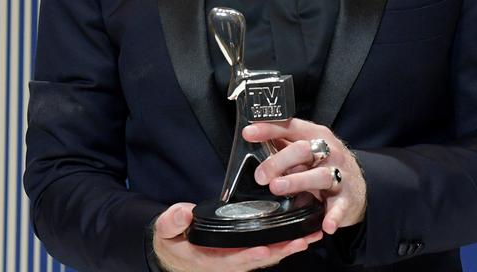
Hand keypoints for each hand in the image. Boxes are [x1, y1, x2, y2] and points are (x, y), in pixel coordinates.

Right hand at [152, 203, 322, 271]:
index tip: (264, 249)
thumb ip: (172, 222)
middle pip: (259, 259)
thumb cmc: (173, 241)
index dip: (249, 256)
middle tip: (301, 241)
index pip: (232, 259)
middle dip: (281, 251)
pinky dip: (285, 245)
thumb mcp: (166, 231)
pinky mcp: (246, 254)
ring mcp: (239, 260)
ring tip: (310, 237)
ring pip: (268, 256)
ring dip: (289, 248)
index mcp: (210, 259)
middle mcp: (229, 263)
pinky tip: (301, 237)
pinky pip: (268, 250)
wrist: (175, 253)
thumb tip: (184, 212)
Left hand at [245, 119, 366, 234]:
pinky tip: (326, 225)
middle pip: (303, 150)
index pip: (291, 126)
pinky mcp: (346, 198)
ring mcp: (339, 175)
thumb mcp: (306, 150)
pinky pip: (339, 207)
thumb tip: (253, 135)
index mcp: (316, 135)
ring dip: (297, 181)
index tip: (249, 133)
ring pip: (320, 175)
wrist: (358, 186)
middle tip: (260, 176)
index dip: (269, 129)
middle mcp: (329, 152)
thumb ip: (282, 144)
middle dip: (279, 161)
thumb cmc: (324, 164)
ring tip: (277, 188)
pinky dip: (333, 216)